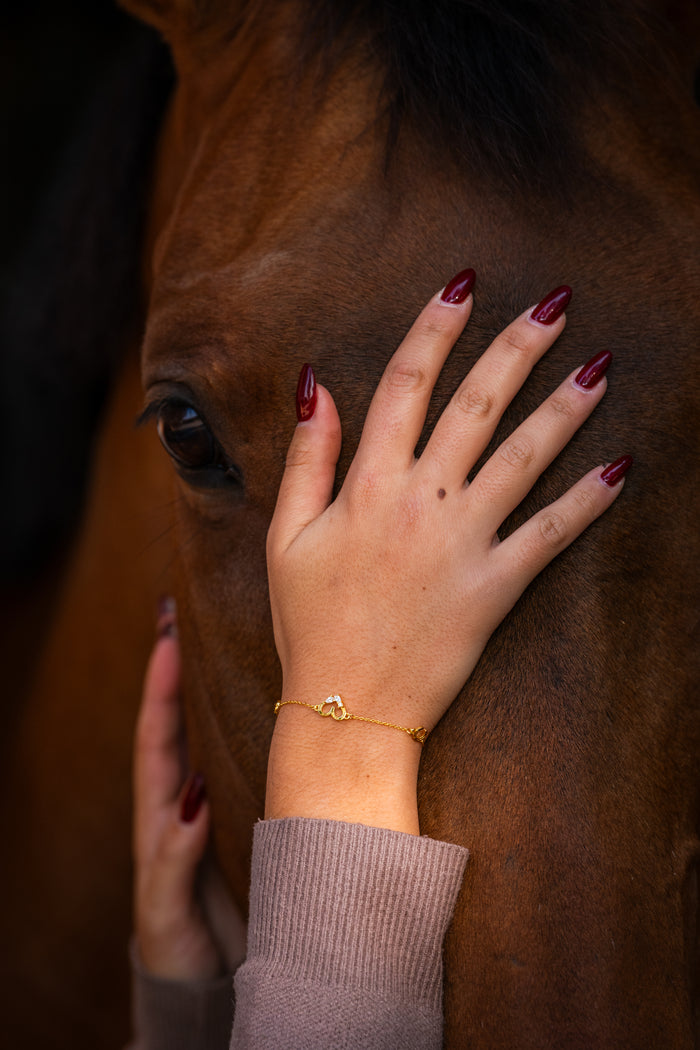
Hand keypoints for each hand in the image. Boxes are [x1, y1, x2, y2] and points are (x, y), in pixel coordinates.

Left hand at [133, 605, 245, 979]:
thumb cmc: (183, 949)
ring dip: (216, 687)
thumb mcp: (167, 910)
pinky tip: (278, 702)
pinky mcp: (248, 818)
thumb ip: (172, 861)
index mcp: (160, 817)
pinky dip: (252, 725)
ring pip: (213, 736)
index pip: (156, 739)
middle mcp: (186, 801)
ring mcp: (217, 806)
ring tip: (235, 639)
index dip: (159, 688)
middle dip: (183, 669)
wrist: (215, 986)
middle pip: (181, 722)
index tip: (168, 638)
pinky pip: (245, 762)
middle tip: (192, 616)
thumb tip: (191, 806)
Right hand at [265, 276, 628, 832]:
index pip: (406, 383)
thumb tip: (315, 385)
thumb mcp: (287, 535)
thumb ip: (306, 457)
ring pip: (523, 458)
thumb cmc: (309, 622)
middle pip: (477, 404)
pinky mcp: (495, 587)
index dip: (436, 327)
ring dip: (564, 408)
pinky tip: (620, 469)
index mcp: (367, 484)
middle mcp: (420, 501)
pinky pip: (549, 536)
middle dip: (518, 346)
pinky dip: (586, 504)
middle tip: (558, 303)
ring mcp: (463, 543)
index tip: (464, 285)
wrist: (345, 706)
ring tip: (600, 366)